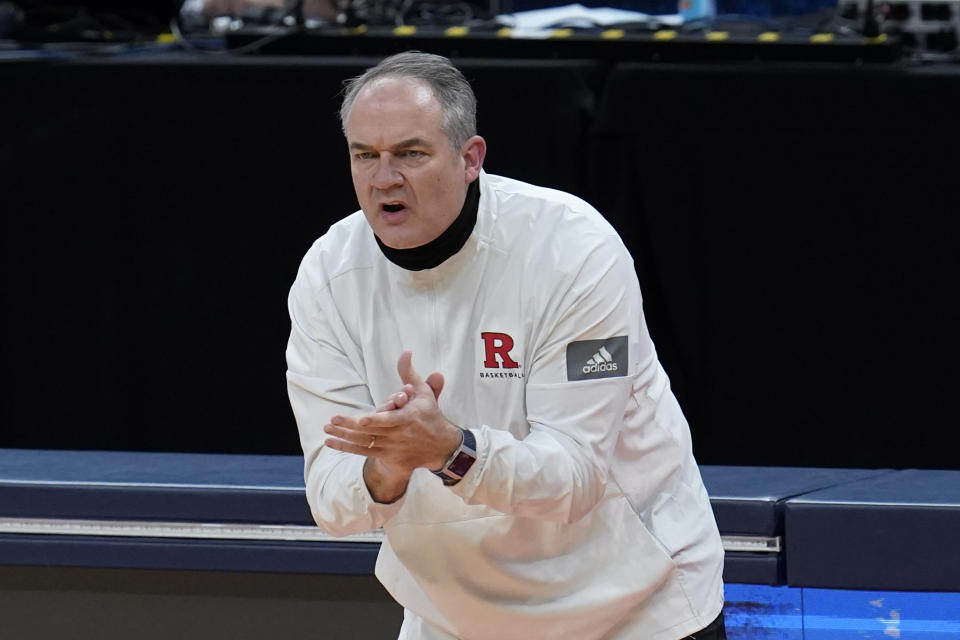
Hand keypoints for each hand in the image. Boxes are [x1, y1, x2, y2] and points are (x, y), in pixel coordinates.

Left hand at [323, 351, 461, 501]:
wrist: (441, 447)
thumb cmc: (429, 415)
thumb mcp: (423, 392)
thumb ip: (409, 373)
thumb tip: (405, 352)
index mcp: (407, 419)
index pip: (389, 420)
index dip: (375, 421)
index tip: (362, 419)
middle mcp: (398, 435)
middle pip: (371, 432)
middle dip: (350, 427)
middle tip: (332, 421)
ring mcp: (392, 448)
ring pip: (364, 443)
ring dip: (344, 437)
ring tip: (326, 430)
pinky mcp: (388, 457)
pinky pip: (363, 453)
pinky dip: (346, 448)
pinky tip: (331, 442)